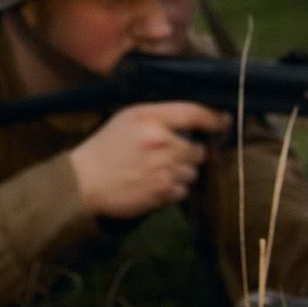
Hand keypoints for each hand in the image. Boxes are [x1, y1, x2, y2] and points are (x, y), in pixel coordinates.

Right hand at [68, 101, 227, 217]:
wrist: (84, 180)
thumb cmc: (106, 147)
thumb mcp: (127, 118)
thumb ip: (159, 116)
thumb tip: (194, 120)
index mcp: (150, 119)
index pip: (195, 113)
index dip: (214, 118)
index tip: (223, 122)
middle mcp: (161, 142)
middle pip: (199, 149)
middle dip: (189, 153)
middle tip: (171, 156)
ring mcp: (163, 169)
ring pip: (193, 172)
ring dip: (182, 173)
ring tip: (159, 172)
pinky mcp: (162, 192)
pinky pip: (184, 190)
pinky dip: (174, 189)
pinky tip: (155, 184)